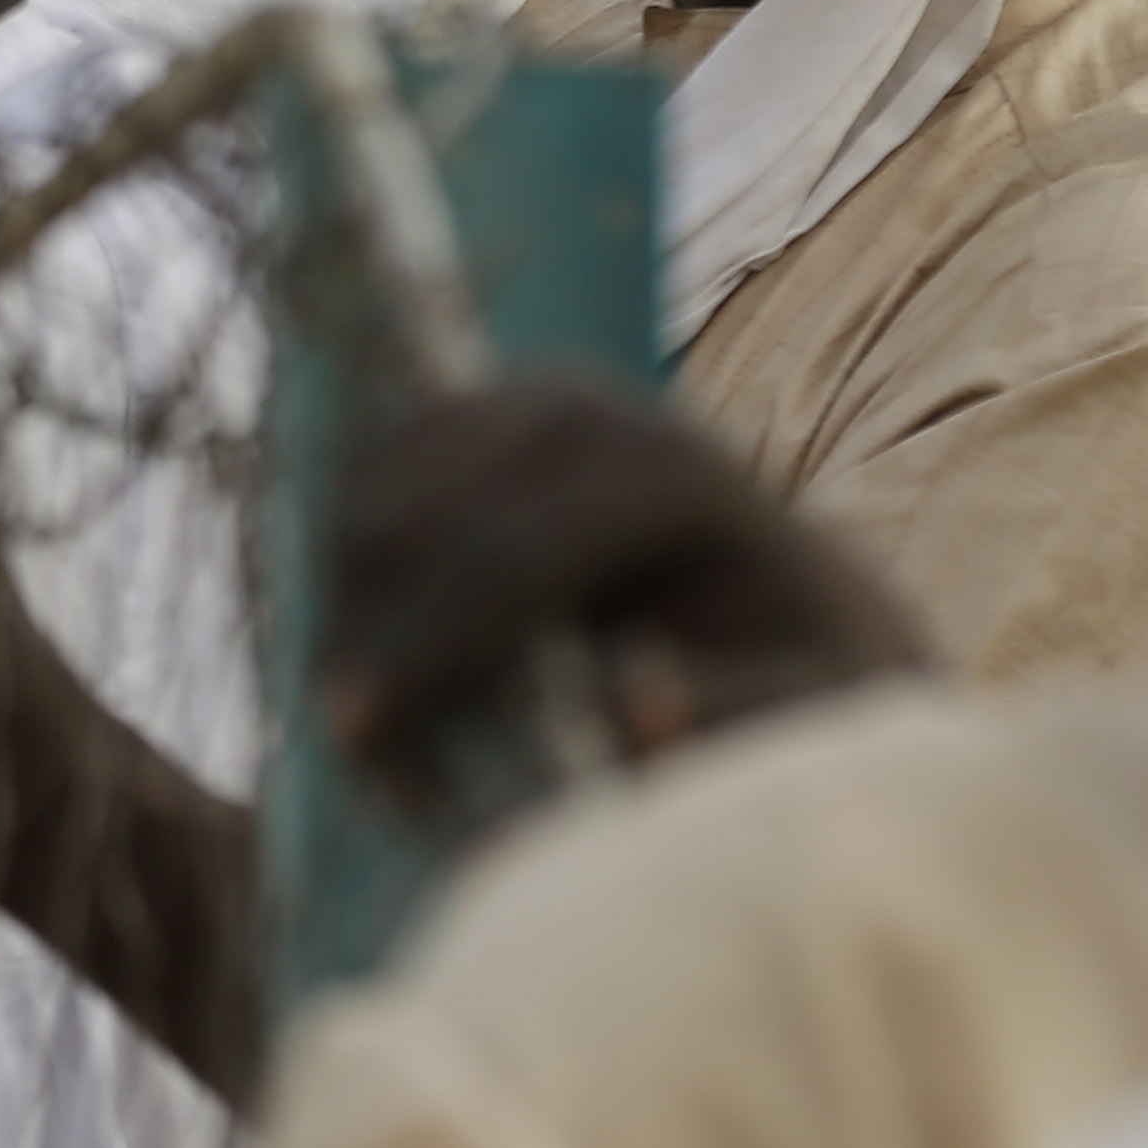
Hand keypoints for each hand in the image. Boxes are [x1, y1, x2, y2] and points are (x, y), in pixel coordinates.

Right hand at [321, 372, 928, 807]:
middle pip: (411, 520)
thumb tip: (632, 694)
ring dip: (340, 614)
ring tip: (368, 735)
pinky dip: (344, 583)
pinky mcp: (461, 417)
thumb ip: (729, 710)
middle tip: (344, 748)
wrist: (779, 601)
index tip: (357, 742)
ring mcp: (509, 400)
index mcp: (669, 471)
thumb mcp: (806, 711)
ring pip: (363, 503)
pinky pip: (355, 493)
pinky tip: (372, 670)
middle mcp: (582, 408)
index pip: (506, 557)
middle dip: (362, 636)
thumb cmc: (802, 681)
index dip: (425, 651)